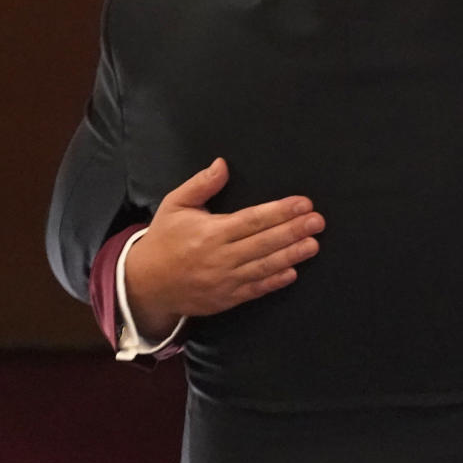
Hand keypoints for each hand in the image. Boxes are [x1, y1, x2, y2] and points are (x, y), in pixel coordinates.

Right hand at [124, 158, 324, 336]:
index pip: (252, 219)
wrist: (144, 284)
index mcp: (210, 232)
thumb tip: (222, 164)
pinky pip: (254, 290)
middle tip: (318, 222)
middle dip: (293, 231)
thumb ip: (201, 184)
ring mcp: (224, 280)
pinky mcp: (226, 298)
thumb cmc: (163, 239)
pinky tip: (293, 273)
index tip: (303, 203)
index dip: (280, 211)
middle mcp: (219, 257)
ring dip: (291, 256)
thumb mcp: (175, 205)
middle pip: (264, 242)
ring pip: (263, 267)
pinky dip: (274, 282)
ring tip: (313, 245)